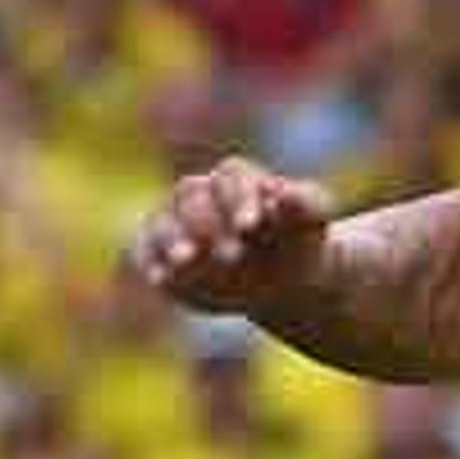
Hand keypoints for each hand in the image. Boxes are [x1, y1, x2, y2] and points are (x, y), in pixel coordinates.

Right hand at [124, 157, 335, 316]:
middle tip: (232, 256)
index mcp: (238, 180)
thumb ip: (307, 205)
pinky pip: (145, 253)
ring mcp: (178, 224)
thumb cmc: (299, 241)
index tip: (251, 226)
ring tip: (184, 261)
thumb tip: (286, 193)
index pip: (231, 178)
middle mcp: (201, 195)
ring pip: (163, 222)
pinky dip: (149, 263)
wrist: (284, 280)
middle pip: (192, 196)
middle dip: (208, 225)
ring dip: (171, 240)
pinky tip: (160, 279)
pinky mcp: (161, 254)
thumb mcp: (314, 223)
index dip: (239, 199)